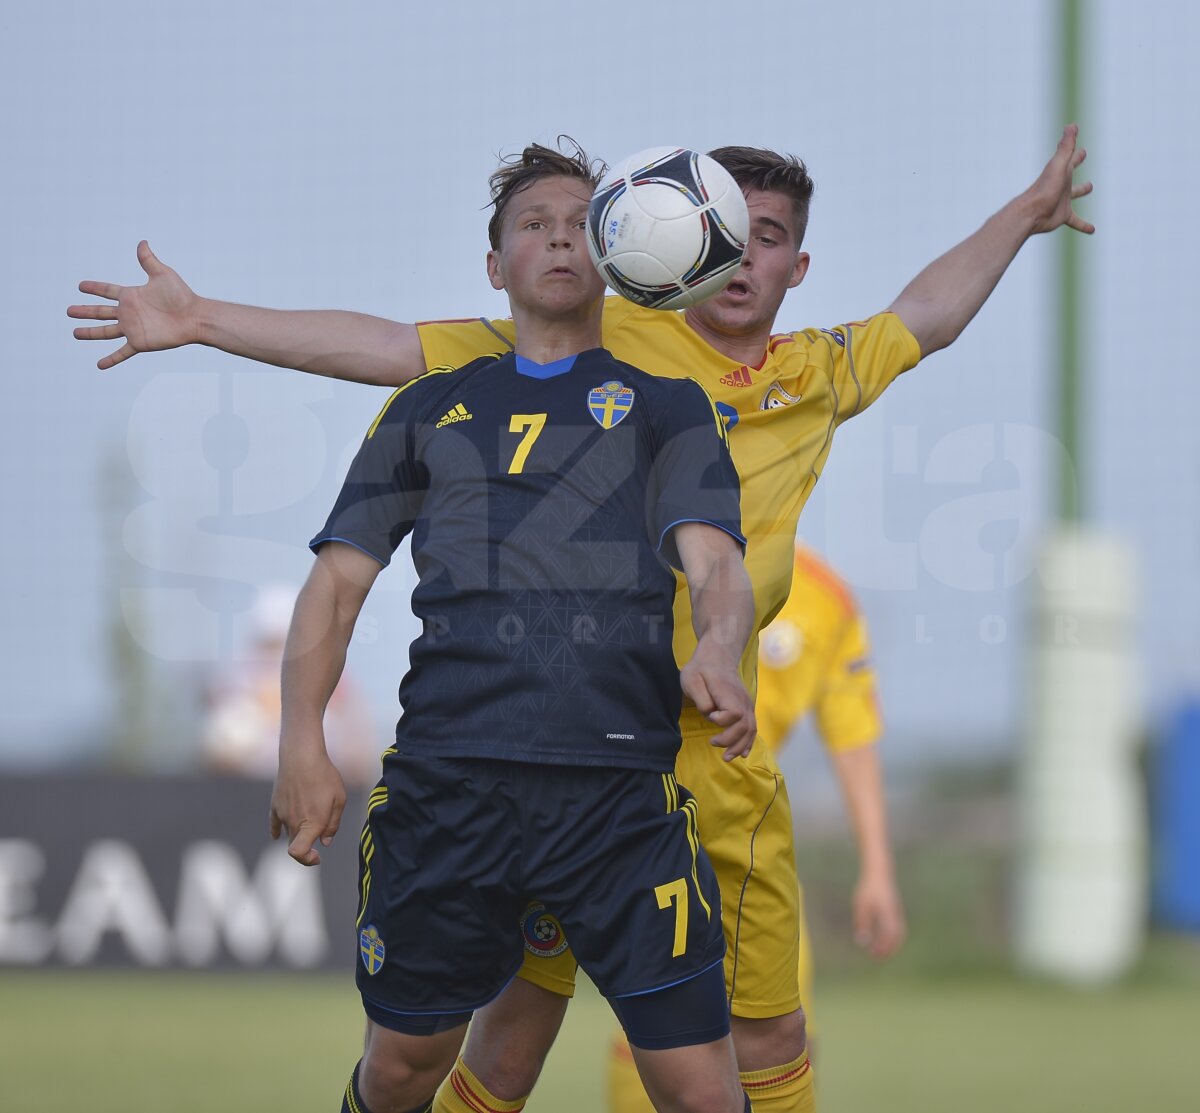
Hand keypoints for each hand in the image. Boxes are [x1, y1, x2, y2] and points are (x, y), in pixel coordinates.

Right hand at [68, 240, 201, 368]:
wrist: (193, 318)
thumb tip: (142, 242)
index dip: (94, 288)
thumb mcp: (162, 274)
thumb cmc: (181, 296)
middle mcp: (129, 313)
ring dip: (90, 333)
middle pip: (101, 312)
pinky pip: (121, 352)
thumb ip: (148, 260)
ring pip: (106, 332)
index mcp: (131, 296)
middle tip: (69, 311)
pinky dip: (111, 359)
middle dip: (85, 312)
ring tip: (75, 333)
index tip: (80, 286)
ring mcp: (133, 329)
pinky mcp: (139, 342)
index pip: (107, 291)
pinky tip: (99, 365)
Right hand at [269, 745, 346, 866]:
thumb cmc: (324, 776)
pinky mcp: (275, 805)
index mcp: (311, 824)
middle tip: (317, 844)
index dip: (307, 860)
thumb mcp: (339, 799)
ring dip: (298, 834)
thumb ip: (333, 824)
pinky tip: (278, 834)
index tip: (317, 856)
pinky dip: (278, 831)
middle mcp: (293, 822)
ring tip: (310, 820)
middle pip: (295, 845)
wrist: (301, 756)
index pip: (299, 854)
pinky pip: (275, 825)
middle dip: (306, 849)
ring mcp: (282, 814)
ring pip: (288, 833)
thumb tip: (325, 842)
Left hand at [680, 645, 755, 760]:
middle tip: (713, 743)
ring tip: (727, 757)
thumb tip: (710, 713)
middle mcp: (742, 700)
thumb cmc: (701, 669)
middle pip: (745, 726)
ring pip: (751, 729)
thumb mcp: (691, 679)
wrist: (717, 657)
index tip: (710, 715)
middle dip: (731, 741)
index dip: (722, 720)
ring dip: (740, 746)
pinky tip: (742, 753)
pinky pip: (752, 727)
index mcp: (729, 693)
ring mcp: (746, 704)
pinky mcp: (745, 708)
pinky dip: (748, 742)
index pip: (734, 713)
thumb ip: (700, 698)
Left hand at [852, 869, 905, 957]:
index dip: (883, 946)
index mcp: (886, 912)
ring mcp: (898, 913)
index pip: (888, 934)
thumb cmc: (868, 889)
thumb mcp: (861, 905)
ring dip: (891, 945)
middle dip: (888, 949)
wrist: (880, 874)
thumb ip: (862, 924)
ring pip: (899, 934)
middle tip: (876, 958)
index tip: (873, 954)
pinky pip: (898, 929)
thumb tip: (862, 944)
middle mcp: (895, 914)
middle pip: (897, 937)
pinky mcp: (897, 912)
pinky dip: (892, 938)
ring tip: (878, 952)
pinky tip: (881, 942)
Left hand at [1023, 124, 1094, 236]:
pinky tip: (1093, 230)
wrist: (1030, 214)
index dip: (1075, 144)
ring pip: (1074, 193)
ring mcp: (1062, 200)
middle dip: (1075, 162)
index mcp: (1062, 171)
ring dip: (1081, 190)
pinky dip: (1084, 225)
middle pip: (1071, 170)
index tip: (1075, 131)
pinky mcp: (1062, 216)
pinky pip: (1076, 221)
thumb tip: (1072, 125)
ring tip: (1090, 187)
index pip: (1071, 154)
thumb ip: (1066, 147)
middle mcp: (1062, 184)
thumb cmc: (1044, 189)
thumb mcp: (1059, 166)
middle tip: (1082, 155)